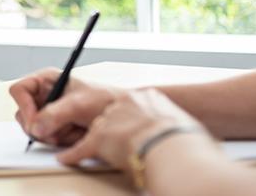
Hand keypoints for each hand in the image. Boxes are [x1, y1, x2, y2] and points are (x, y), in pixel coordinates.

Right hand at [9, 68, 124, 145]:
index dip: (24, 106)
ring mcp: (46, 113)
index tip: (35, 121)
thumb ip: (55, 114)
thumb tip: (35, 127)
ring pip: (33, 130)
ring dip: (52, 135)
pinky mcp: (52, 128)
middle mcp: (43, 96)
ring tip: (73, 129)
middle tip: (56, 131)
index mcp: (45, 80)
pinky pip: (45, 140)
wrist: (118, 117)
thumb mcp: (79, 104)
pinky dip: (59, 141)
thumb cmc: (102, 100)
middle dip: (40, 126)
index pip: (19, 90)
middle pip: (22, 114)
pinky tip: (74, 135)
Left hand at [57, 88, 208, 169]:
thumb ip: (177, 128)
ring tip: (90, 151)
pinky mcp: (100, 138)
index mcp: (151, 98)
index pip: (134, 106)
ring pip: (97, 130)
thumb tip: (188, 140)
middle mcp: (128, 102)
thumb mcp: (187, 127)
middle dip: (114, 131)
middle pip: (113, 116)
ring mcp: (111, 118)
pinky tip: (66, 158)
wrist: (174, 151)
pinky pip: (81, 148)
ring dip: (95, 142)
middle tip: (120, 145)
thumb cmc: (189, 145)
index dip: (132, 121)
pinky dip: (73, 155)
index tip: (134, 130)